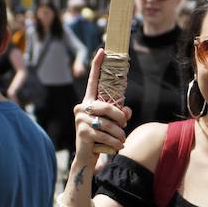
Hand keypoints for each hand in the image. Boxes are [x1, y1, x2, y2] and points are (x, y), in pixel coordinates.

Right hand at [73, 49, 130, 165]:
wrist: (87, 156)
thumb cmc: (101, 136)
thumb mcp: (111, 123)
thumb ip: (120, 114)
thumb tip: (126, 111)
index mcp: (88, 101)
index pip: (92, 80)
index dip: (97, 65)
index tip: (102, 50)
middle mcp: (82, 107)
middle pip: (108, 107)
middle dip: (120, 118)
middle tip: (125, 125)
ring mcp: (81, 119)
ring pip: (108, 123)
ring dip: (119, 134)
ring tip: (121, 140)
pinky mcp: (83, 132)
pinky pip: (106, 135)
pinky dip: (115, 142)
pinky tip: (117, 147)